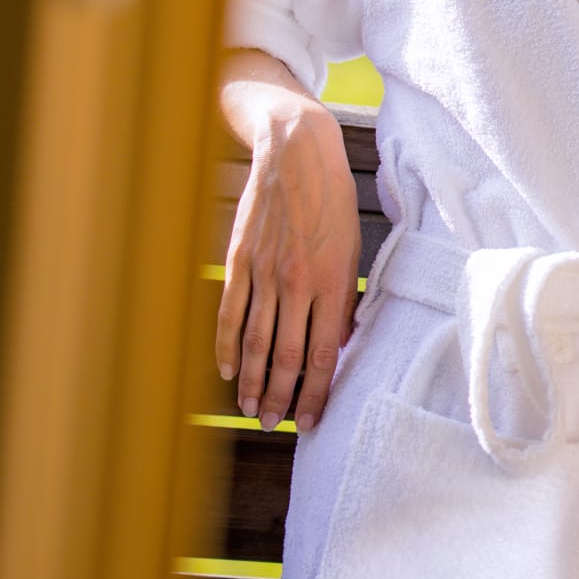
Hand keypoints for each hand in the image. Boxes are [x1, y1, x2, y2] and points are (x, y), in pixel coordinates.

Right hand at [215, 85, 359, 430]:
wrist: (297, 153)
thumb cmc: (333, 200)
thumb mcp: (353, 247)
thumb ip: (343, 297)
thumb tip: (339, 341)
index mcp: (331, 280)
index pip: (324, 352)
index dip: (317, 392)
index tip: (312, 421)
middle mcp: (296, 282)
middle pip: (285, 355)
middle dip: (280, 397)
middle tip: (274, 425)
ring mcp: (264, 271)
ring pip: (254, 341)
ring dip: (251, 382)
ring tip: (250, 410)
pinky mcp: (239, 259)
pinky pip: (229, 312)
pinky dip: (224, 346)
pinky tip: (225, 371)